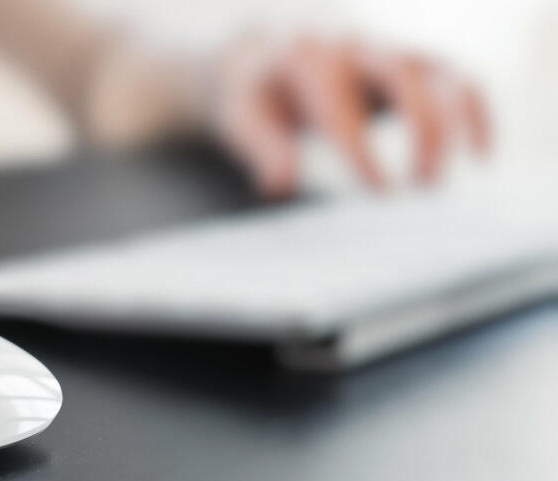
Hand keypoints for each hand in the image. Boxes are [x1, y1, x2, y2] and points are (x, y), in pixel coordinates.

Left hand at [82, 34, 489, 197]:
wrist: (257, 60)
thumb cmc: (251, 97)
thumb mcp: (241, 120)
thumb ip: (262, 149)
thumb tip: (281, 184)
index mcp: (306, 59)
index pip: (341, 102)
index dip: (364, 148)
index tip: (381, 192)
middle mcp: (354, 46)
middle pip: (404, 79)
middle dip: (421, 134)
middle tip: (419, 190)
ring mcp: (388, 51)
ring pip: (441, 75)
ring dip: (453, 127)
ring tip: (437, 182)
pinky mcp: (415, 62)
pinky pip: (460, 78)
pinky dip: (477, 114)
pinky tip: (481, 156)